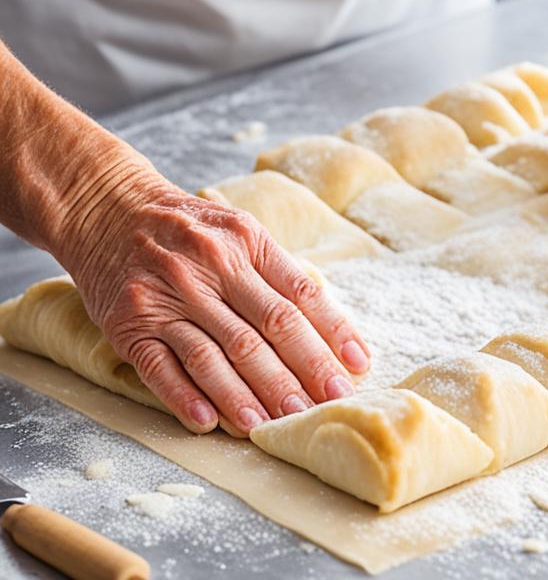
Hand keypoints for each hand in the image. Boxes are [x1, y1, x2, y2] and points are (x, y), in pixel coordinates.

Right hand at [58, 163, 369, 435]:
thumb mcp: (240, 232)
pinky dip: (185, 396)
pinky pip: (160, 366)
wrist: (107, 206)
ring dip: (245, 394)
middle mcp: (209, 267)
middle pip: (263, 328)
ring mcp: (166, 296)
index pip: (299, 294)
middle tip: (323, 407)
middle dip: (299, 372)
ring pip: (214, 353)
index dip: (332, 334)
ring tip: (271, 426)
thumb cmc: (191, 229)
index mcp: (246, 242)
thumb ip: (280, 275)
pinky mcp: (130, 323)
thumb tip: (330, 330)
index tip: (356, 368)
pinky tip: (209, 422)